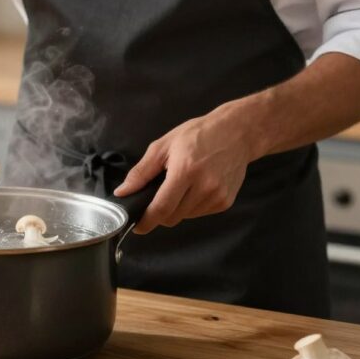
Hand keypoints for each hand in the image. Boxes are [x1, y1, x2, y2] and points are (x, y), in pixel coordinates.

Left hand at [113, 108, 259, 233]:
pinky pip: (199, 213)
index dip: (146, 221)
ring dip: (176, 208)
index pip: (162, 208)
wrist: (237, 132)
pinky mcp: (226, 202)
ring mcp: (217, 196)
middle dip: (159, 213)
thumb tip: (122, 192)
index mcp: (185, 171)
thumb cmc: (197, 135)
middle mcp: (204, 187)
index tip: (136, 226)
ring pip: (185, 217)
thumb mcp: (163, 146)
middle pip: (172, 217)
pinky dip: (191, 206)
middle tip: (157, 196)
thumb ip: (141, 172)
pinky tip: (195, 187)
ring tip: (181, 185)